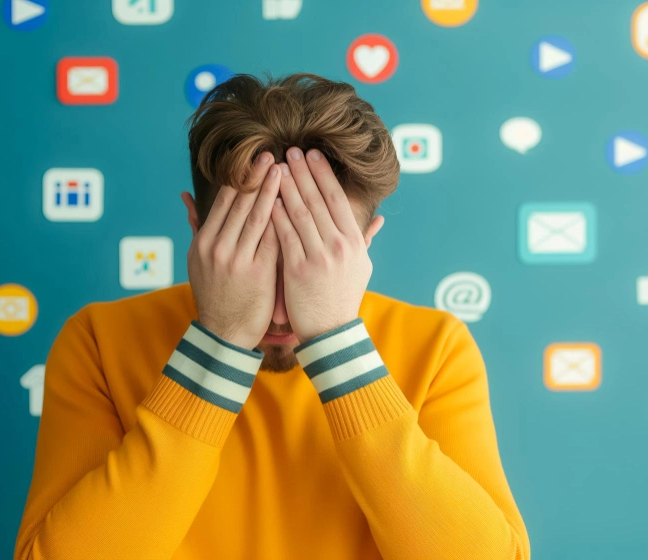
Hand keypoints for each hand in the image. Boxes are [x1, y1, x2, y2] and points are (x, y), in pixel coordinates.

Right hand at [186, 152, 281, 348]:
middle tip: (270, 155)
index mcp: (202, 243)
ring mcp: (236, 260)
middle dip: (256, 177)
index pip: (222, 202)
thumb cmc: (216, 294)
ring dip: (271, 191)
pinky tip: (293, 203)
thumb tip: (185, 196)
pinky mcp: (257, 272)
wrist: (224, 333)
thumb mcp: (197, 261)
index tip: (252, 160)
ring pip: (256, 217)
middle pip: (239, 204)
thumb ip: (197, 227)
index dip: (239, 178)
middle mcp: (216, 248)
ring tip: (283, 170)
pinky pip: (271, 239)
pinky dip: (281, 219)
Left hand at [271, 147, 373, 342]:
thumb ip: (366, 240)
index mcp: (354, 242)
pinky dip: (275, 214)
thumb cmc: (343, 297)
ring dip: (286, 187)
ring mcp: (318, 258)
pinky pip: (284, 235)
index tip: (313, 154)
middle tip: (290, 151)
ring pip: (299, 213)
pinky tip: (267, 198)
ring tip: (276, 167)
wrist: (332, 332)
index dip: (324, 174)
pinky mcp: (298, 270)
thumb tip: (380, 219)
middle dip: (303, 172)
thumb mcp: (362, 267)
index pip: (337, 199)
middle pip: (317, 200)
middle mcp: (339, 246)